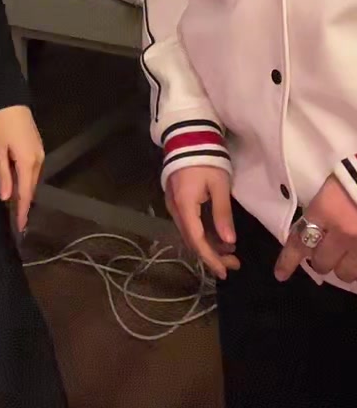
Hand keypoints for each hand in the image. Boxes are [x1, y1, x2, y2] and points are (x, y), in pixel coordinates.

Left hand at [0, 105, 44, 233]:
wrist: (12, 101)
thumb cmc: (2, 125)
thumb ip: (3, 174)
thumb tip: (6, 198)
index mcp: (27, 162)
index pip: (25, 193)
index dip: (22, 211)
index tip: (20, 227)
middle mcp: (38, 160)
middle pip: (31, 188)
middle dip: (24, 205)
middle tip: (16, 221)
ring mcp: (39, 154)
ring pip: (32, 180)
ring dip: (25, 193)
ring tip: (16, 208)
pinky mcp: (37, 148)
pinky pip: (33, 171)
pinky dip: (26, 181)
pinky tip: (19, 186)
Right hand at [166, 166, 239, 280]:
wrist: (188, 135)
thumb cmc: (207, 158)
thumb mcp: (219, 185)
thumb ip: (223, 214)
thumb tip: (229, 242)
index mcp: (184, 204)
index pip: (196, 239)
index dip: (210, 258)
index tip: (225, 271)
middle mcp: (174, 208)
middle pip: (191, 239)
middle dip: (212, 254)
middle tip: (233, 264)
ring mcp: (173, 204)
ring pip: (190, 233)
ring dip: (209, 245)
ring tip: (231, 252)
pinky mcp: (176, 199)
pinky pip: (188, 223)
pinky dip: (203, 233)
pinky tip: (218, 236)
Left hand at [275, 175, 356, 282]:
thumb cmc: (355, 173)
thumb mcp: (330, 189)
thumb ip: (320, 212)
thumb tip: (311, 233)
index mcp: (325, 211)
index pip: (299, 242)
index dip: (288, 261)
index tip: (280, 274)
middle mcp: (342, 232)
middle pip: (321, 263)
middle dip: (320, 260)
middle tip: (324, 252)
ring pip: (345, 274)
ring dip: (342, 267)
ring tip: (346, 256)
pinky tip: (355, 256)